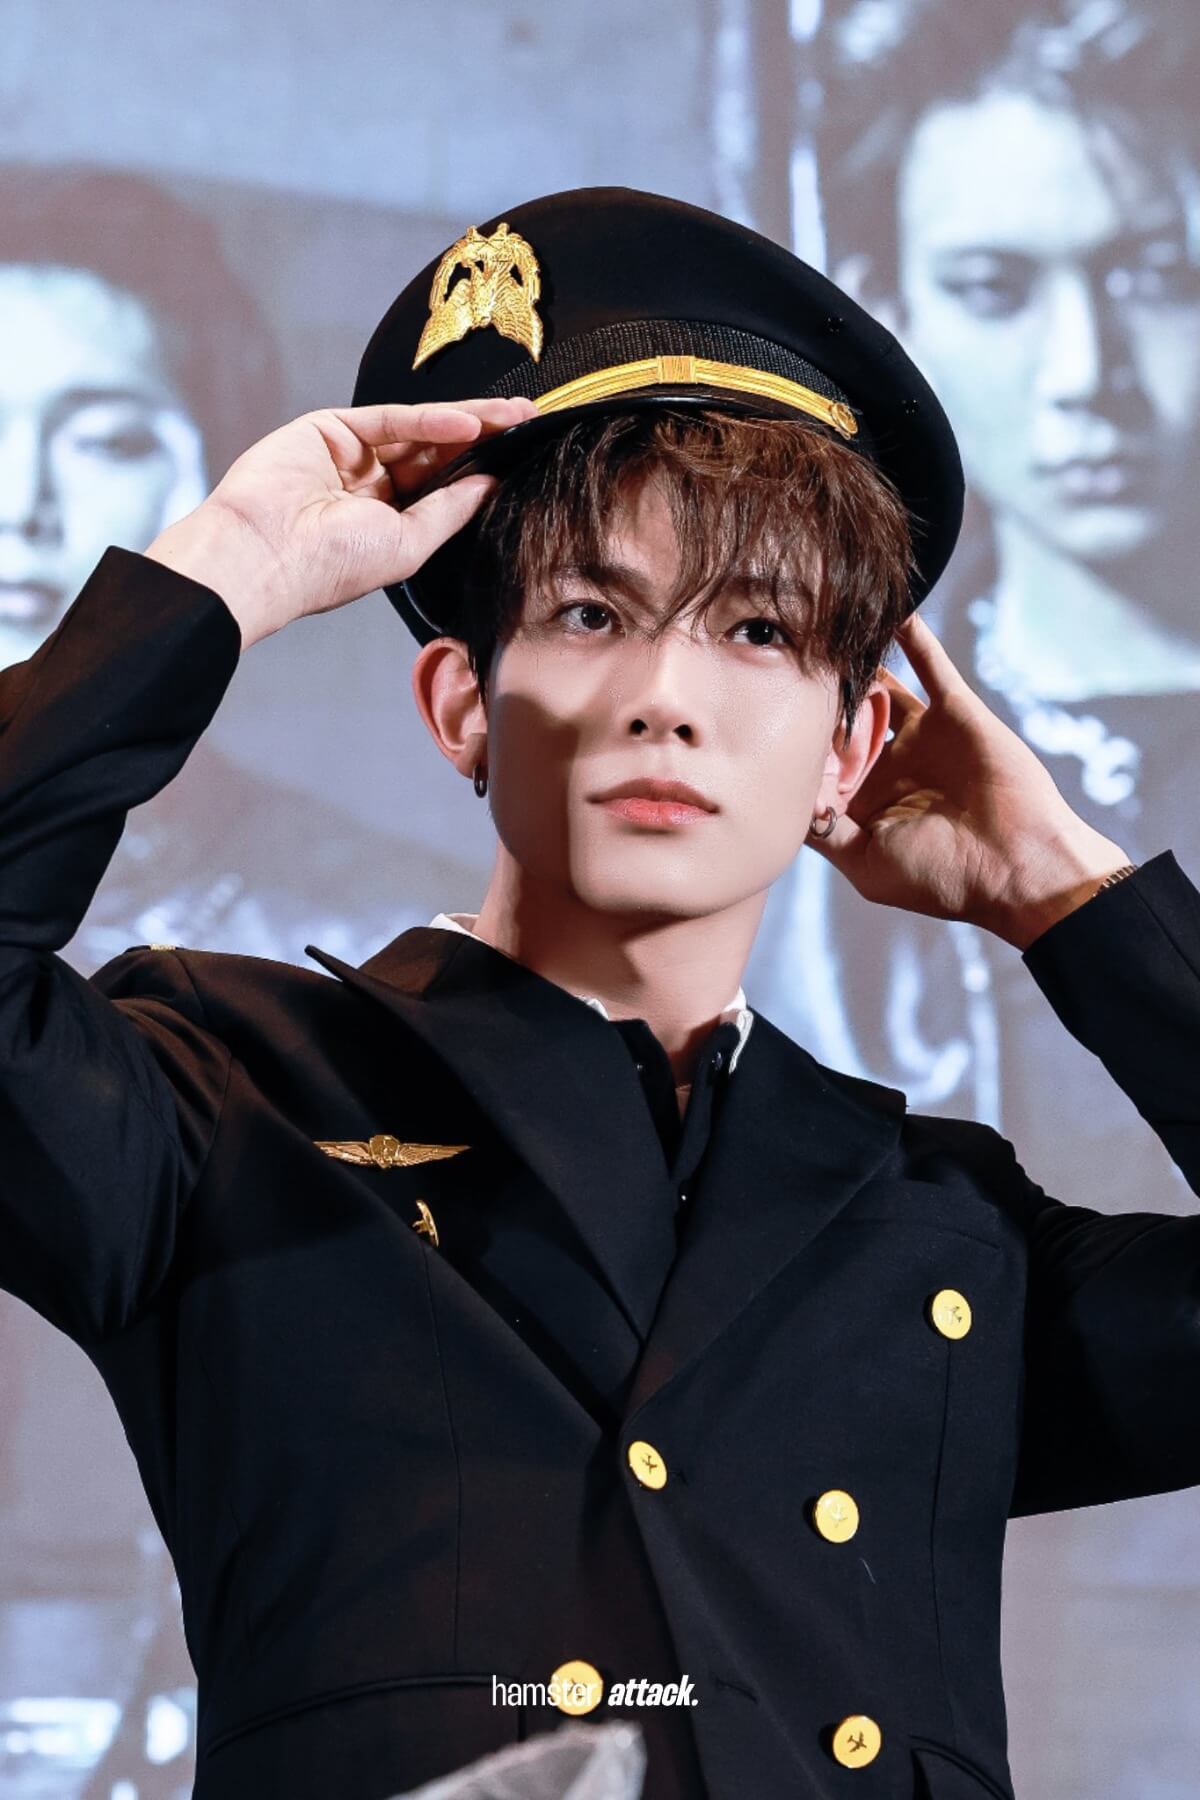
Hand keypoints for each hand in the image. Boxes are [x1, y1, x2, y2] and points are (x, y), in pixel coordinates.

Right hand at [145, 396, 538, 648]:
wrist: (266, 555)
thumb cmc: (330, 567)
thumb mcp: (409, 544)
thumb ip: (450, 511)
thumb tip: (491, 483)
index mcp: (386, 521)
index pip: (442, 487)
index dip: (482, 469)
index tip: (523, 455)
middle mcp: (370, 486)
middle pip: (436, 452)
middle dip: (484, 435)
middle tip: (528, 418)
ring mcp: (349, 455)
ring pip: (418, 429)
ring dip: (468, 420)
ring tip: (513, 414)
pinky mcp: (330, 429)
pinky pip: (391, 419)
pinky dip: (431, 419)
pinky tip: (469, 422)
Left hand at [811, 611, 1131, 948]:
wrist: (1016, 866)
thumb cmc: (940, 877)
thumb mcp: (866, 864)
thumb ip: (824, 831)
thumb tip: (785, 799)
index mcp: (863, 804)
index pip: (814, 766)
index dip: (791, 750)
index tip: (763, 731)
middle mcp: (888, 766)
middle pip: (840, 722)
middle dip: (816, 703)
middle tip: (784, 671)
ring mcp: (921, 736)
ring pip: (878, 690)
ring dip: (855, 667)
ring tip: (823, 633)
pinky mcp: (954, 713)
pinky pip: (930, 667)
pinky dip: (913, 638)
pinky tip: (890, 610)